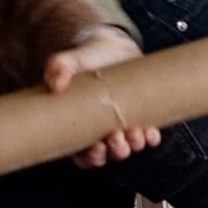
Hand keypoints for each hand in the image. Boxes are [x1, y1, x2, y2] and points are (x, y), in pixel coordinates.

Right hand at [44, 25, 158, 166]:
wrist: (110, 49)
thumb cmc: (84, 60)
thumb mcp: (69, 61)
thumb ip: (58, 68)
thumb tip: (56, 84)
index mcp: (81, 127)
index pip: (84, 155)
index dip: (90, 157)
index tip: (95, 148)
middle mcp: (102, 132)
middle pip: (109, 154)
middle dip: (115, 150)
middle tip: (116, 138)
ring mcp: (123, 126)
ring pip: (130, 146)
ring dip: (134, 144)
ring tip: (134, 132)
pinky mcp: (141, 117)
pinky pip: (149, 135)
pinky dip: (151, 137)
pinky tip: (150, 133)